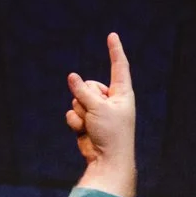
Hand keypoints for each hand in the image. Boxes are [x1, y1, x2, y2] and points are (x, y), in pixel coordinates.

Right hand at [65, 32, 136, 196]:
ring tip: (92, 125)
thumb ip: (83, 90)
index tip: (112, 36)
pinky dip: (74, 121)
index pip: (119, 67)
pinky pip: (73, 112)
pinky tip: (83, 131)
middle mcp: (111, 101)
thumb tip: (72, 76)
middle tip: (95, 114)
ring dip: (80, 112)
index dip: (115, 51)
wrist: (107, 160)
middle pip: (88, 84)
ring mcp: (98, 111)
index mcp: (122, 94)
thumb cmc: (111, 134)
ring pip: (77, 99)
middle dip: (85, 97)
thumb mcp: (98, 107)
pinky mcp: (87, 122)